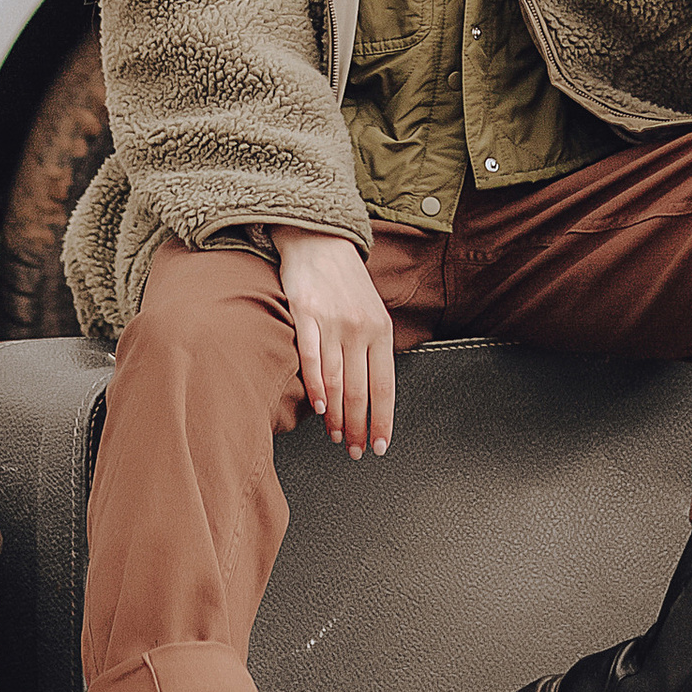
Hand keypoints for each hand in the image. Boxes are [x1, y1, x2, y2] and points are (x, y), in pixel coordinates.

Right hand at [273, 230, 396, 457]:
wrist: (320, 241)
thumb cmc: (346, 284)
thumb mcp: (373, 313)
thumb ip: (374, 350)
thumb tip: (373, 396)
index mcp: (382, 330)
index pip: (385, 386)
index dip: (382, 420)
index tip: (378, 446)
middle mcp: (360, 328)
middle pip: (361, 391)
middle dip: (358, 427)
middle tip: (353, 450)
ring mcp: (333, 321)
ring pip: (337, 381)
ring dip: (337, 416)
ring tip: (335, 436)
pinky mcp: (306, 313)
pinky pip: (312, 358)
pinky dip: (317, 387)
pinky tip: (320, 407)